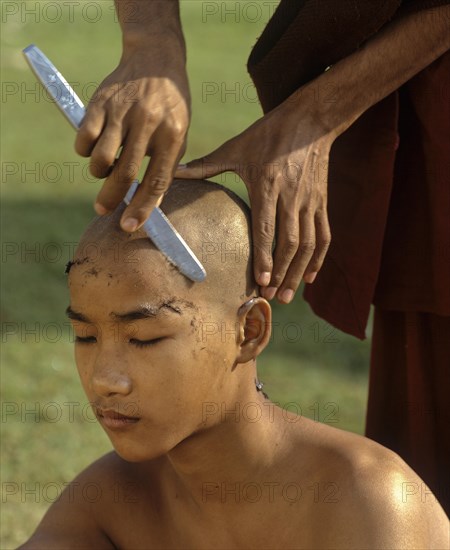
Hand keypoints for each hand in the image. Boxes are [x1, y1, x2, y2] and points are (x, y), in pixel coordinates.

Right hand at [75, 46, 189, 231]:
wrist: (155, 59)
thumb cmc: (170, 107)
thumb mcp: (178, 134)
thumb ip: (165, 166)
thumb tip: (150, 203)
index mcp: (172, 135)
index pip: (157, 181)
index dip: (143, 208)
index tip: (130, 226)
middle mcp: (147, 124)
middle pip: (124, 174)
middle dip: (110, 199)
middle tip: (103, 210)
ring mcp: (122, 113)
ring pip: (100, 159)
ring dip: (99, 172)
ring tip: (105, 167)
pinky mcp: (100, 103)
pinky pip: (84, 140)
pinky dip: (85, 151)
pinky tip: (95, 146)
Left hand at [175, 99, 334, 302]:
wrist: (310, 119)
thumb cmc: (268, 133)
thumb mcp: (236, 147)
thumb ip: (206, 164)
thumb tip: (174, 172)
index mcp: (267, 184)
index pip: (267, 228)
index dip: (265, 256)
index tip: (261, 281)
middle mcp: (291, 196)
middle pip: (290, 243)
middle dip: (282, 273)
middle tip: (272, 297)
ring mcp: (310, 201)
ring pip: (308, 244)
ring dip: (298, 272)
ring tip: (288, 295)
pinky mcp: (322, 202)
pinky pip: (323, 236)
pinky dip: (318, 259)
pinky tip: (310, 278)